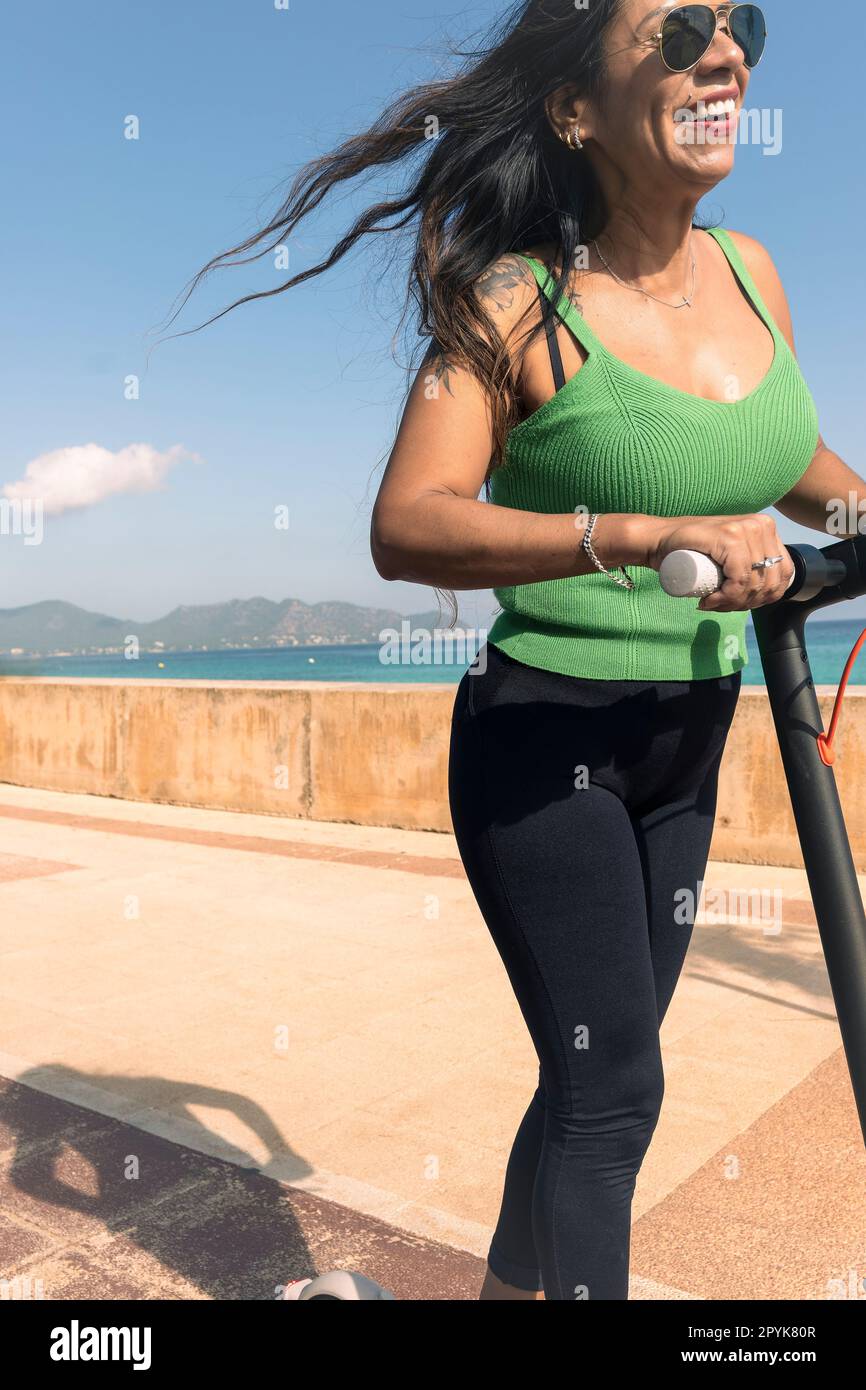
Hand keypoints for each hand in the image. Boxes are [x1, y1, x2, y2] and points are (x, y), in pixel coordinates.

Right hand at [647, 513, 793, 611]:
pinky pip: (739, 579)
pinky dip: (727, 597)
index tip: (735, 605)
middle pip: (770, 582)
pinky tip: (710, 600)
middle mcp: (762, 525)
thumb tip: (773, 591)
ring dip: (733, 604)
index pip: (783, 575)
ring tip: (713, 603)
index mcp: (768, 529)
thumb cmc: (691, 550)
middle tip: (719, 606)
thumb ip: (752, 560)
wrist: (659, 539)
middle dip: (745, 604)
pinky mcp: (730, 536)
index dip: (762, 599)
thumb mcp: (731, 554)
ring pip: (754, 583)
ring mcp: (747, 528)